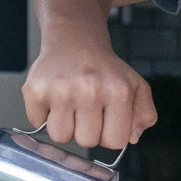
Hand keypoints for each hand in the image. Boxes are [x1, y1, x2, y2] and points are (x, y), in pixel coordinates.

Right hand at [23, 37, 156, 151]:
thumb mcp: (135, 85)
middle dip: (86, 130)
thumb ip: (144, 114)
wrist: (75, 39)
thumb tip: (133, 137)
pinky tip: (53, 98)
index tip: (106, 119)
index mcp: (118, 91)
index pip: (115, 141)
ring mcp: (60, 90)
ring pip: (60, 136)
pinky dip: (43, 115)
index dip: (109, 134)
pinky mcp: (35, 90)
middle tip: (86, 109)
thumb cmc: (104, 67)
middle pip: (86, 142)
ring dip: (64, 126)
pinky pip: (37, 123)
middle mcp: (89, 89)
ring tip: (70, 105)